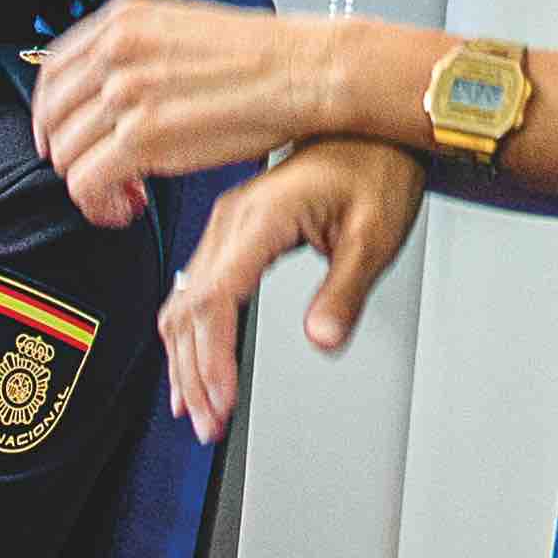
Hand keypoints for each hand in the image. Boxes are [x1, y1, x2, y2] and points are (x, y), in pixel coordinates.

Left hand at [33, 0, 389, 222]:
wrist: (309, 70)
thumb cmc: (264, 58)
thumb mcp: (185, 30)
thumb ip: (138, 51)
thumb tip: (106, 90)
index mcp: (124, 18)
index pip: (52, 69)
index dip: (51, 113)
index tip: (63, 137)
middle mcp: (116, 49)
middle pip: (51, 115)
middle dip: (67, 154)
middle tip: (96, 174)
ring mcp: (126, 91)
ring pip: (65, 154)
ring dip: (87, 185)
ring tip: (124, 195)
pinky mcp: (142, 136)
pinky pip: (86, 183)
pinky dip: (98, 204)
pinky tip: (128, 207)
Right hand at [156, 139, 429, 434]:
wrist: (369, 132)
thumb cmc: (375, 169)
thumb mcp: (373, 236)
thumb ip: (343, 292)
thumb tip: (322, 338)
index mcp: (258, 218)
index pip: (214, 300)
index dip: (212, 358)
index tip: (224, 400)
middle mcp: (230, 221)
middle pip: (187, 310)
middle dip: (194, 375)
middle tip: (209, 425)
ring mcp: (224, 226)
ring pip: (182, 305)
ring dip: (185, 362)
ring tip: (199, 411)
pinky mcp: (229, 234)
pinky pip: (193, 292)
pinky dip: (188, 337)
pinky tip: (191, 369)